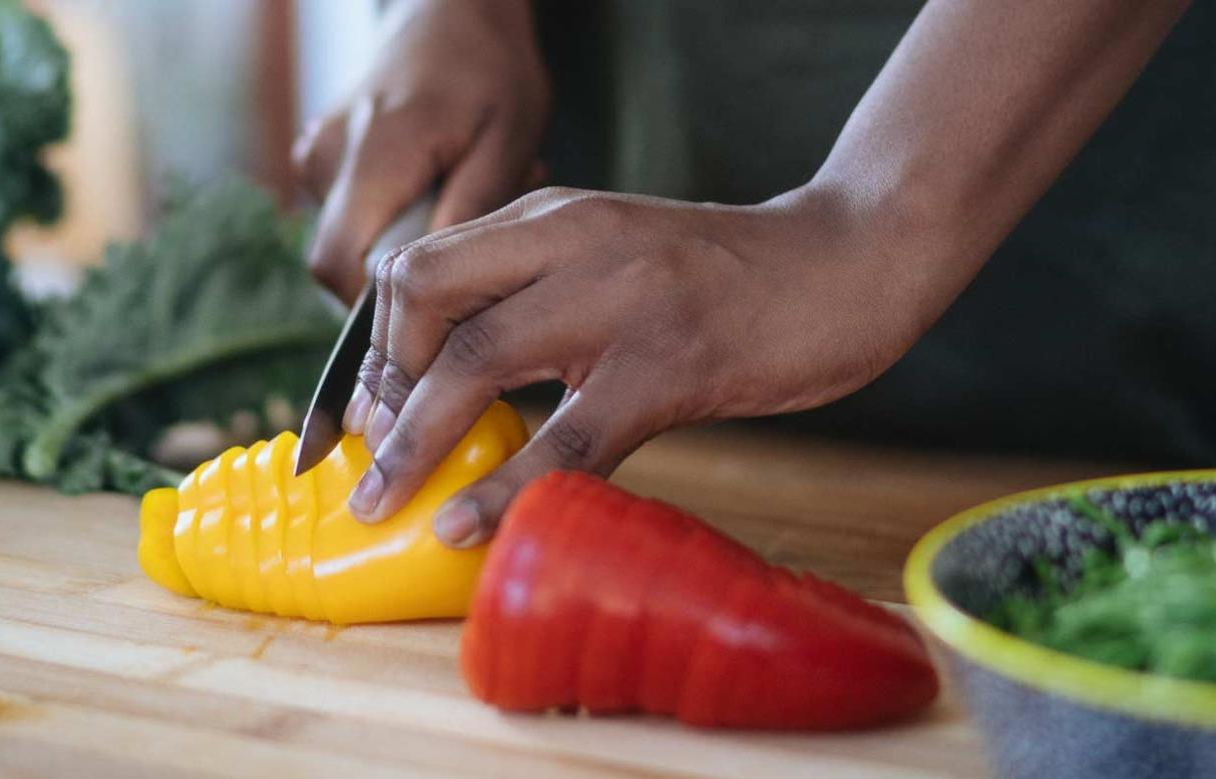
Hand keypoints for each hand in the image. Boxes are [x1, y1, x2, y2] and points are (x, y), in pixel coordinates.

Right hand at [292, 0, 548, 299]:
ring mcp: (318, 154)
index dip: (379, 307)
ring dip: (406, 238)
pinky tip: (439, 181)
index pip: (339, 267)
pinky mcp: (321, 156)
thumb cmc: (489, 67)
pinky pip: (352, 213)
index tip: (438, 308)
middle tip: (468, 235)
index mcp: (375, 154)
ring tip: (462, 192)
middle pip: (339, 262)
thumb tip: (443, 281)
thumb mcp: (506, 139)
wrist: (454, 9)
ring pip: (351, 238)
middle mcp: (329, 157)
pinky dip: (396, 213)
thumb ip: (471, 209)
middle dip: (402, 272)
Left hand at [343, 185, 958, 546]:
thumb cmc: (725, 276)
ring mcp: (619, 299)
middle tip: (374, 463)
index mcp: (550, 218)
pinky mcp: (670, 364)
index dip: (375, 346)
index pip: (417, 265)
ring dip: (414, 443)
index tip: (370, 412)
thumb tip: (460, 382)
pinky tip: (470, 526)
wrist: (845, 261)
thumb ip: (542, 292)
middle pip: (422, 299)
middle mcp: (570, 241)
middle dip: (379, 390)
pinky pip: (567, 437)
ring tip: (384, 505)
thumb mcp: (615, 255)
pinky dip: (506, 488)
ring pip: (475, 361)